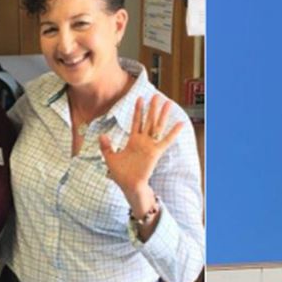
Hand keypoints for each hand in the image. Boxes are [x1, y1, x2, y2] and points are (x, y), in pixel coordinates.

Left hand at [99, 94, 183, 209]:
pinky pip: (166, 141)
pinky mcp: (156, 152)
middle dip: (152, 108)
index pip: (136, 122)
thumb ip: (106, 147)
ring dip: (162, 114)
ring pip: (157, 126)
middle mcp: (143, 141)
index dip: (138, 110)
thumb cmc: (121, 175)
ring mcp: (150, 146)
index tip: (139, 98)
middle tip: (156, 95)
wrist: (129, 186)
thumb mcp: (110, 158)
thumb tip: (101, 135)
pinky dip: (174, 132)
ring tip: (167, 102)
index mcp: (133, 141)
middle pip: (149, 120)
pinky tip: (180, 123)